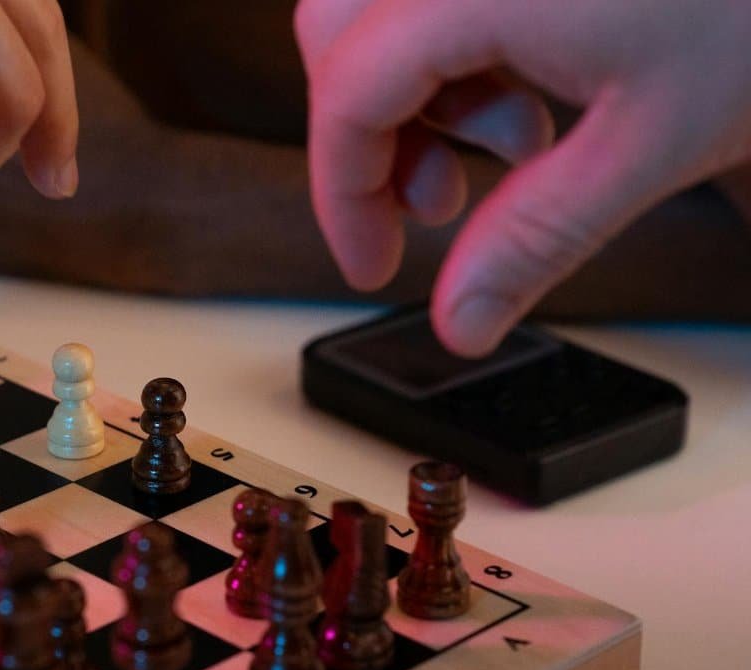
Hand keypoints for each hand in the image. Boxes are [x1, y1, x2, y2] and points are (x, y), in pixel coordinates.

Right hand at [296, 0, 750, 354]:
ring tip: (512, 147)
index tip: (370, 261)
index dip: (342, 193)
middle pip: (339, 41)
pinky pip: (441, 3)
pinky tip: (531, 94)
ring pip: (386, 20)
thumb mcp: (651, 138)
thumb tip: (461, 318)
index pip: (348, 95)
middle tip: (429, 208)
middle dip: (368, 138)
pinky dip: (461, 58)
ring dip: (421, 99)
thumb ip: (538, 236)